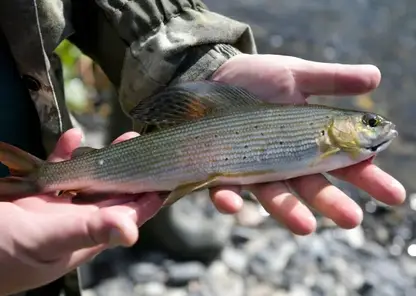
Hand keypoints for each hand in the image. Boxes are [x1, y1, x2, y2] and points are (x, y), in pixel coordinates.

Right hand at [0, 129, 162, 294]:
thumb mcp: (45, 241)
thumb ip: (88, 231)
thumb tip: (132, 231)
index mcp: (84, 238)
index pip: (126, 216)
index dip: (148, 198)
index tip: (167, 175)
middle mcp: (73, 223)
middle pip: (111, 194)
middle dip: (130, 171)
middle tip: (144, 146)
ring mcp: (53, 208)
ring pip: (87, 180)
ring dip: (103, 159)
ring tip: (123, 138)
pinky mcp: (32, 195)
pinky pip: (54, 170)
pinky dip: (63, 153)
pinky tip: (72, 135)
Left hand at [208, 54, 405, 234]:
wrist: (215, 75)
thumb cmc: (257, 77)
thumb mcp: (296, 75)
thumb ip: (332, 80)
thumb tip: (376, 77)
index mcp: (308, 140)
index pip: (344, 163)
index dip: (369, 178)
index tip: (394, 195)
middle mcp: (284, 161)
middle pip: (312, 186)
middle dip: (332, 203)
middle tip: (353, 219)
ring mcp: (253, 169)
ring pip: (274, 196)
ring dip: (288, 211)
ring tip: (306, 227)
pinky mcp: (222, 170)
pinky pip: (226, 189)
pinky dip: (230, 198)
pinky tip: (233, 204)